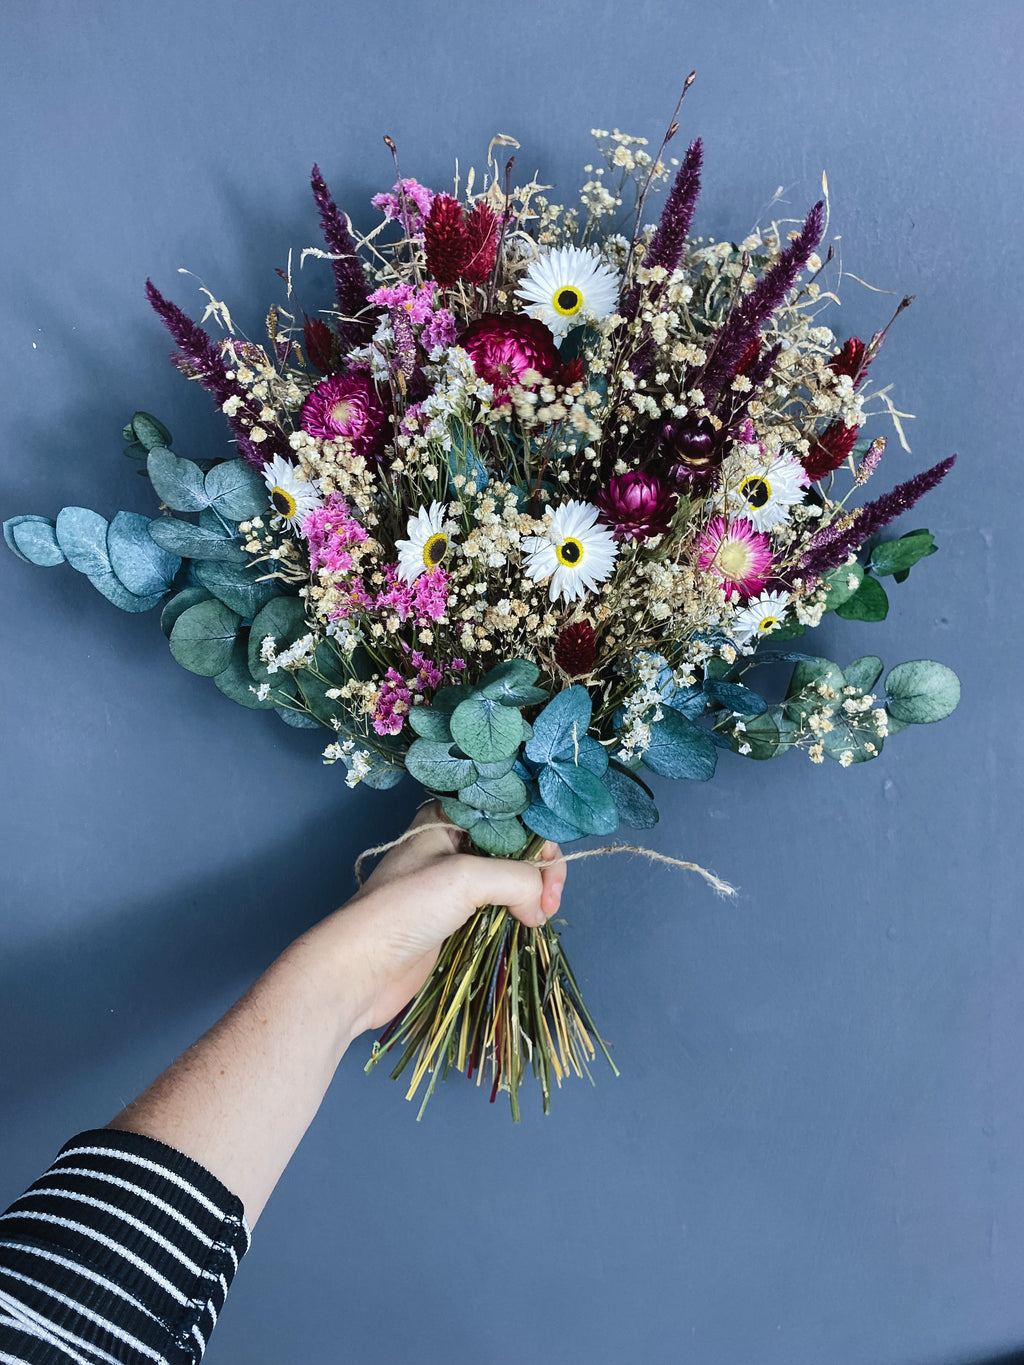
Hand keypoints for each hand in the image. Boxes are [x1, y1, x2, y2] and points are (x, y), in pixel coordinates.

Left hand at [327, 803, 565, 1036]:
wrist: (359, 968)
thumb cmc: (404, 909)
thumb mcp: (465, 878)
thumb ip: (517, 877)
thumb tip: (540, 903)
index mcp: (446, 818)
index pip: (509, 813)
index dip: (539, 836)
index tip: (553, 871)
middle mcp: (450, 842)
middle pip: (513, 844)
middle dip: (539, 868)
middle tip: (550, 903)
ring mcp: (451, 881)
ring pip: (508, 876)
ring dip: (531, 893)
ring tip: (540, 916)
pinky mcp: (453, 915)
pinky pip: (497, 904)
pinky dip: (517, 911)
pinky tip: (528, 923)